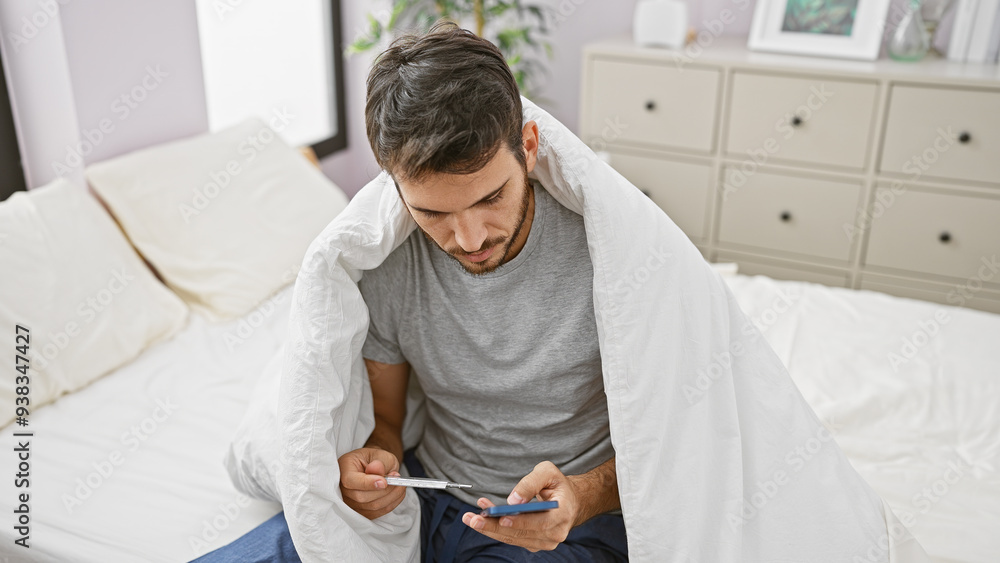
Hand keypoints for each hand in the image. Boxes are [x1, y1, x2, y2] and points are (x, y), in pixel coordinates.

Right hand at [338, 447, 405, 519]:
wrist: (375, 467)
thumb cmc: (376, 460)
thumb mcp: (380, 455)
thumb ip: (379, 462)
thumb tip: (376, 470)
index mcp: (343, 468)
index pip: (350, 480)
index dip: (367, 483)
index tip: (384, 482)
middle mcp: (341, 487)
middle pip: (361, 497)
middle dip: (384, 490)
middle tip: (397, 478)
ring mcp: (349, 502)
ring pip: (371, 507)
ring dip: (391, 496)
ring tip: (399, 484)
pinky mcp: (359, 512)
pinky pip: (377, 513)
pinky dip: (391, 503)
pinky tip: (397, 493)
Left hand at [461, 461, 582, 551]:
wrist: (570, 501)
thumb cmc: (557, 485)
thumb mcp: (548, 473)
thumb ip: (530, 483)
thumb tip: (513, 500)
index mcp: (562, 514)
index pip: (540, 522)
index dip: (520, 521)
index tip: (501, 518)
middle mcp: (555, 533)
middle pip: (521, 533)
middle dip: (494, 526)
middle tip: (472, 519)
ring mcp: (545, 541)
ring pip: (513, 538)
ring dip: (490, 528)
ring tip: (471, 517)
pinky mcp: (534, 543)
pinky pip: (513, 538)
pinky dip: (496, 528)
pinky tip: (483, 516)